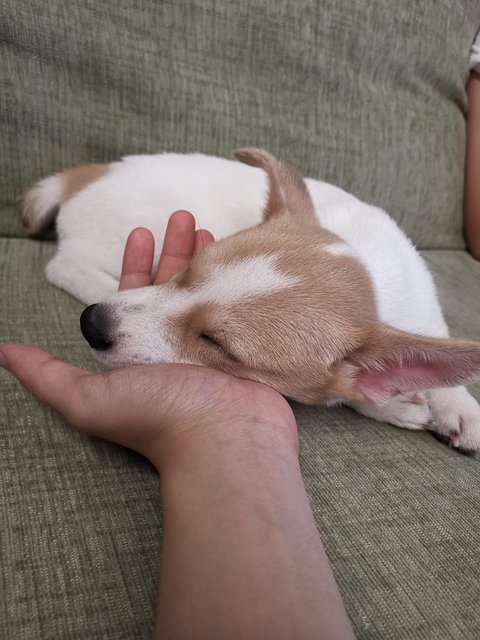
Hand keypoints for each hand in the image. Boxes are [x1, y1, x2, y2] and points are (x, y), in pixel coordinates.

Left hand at [0, 211, 295, 467]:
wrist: (225, 438)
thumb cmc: (159, 416)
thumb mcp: (89, 398)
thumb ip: (46, 375)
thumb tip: (2, 351)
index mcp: (138, 354)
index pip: (131, 301)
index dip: (133, 267)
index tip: (140, 233)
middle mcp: (174, 348)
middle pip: (171, 289)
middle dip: (173, 251)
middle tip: (181, 215)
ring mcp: (212, 347)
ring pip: (205, 293)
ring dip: (204, 260)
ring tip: (209, 227)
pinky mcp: (242, 347)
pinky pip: (235, 305)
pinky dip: (234, 280)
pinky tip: (236, 258)